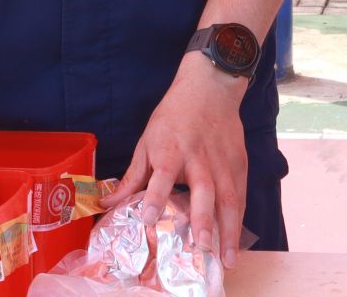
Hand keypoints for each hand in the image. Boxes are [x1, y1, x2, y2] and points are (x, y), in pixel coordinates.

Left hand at [104, 55, 250, 265]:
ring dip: (228, 228)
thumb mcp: (147, 141)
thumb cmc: (173, 116)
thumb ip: (132, 176)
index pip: (161, 175)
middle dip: (203, 220)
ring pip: (228, 197)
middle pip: (203, 190)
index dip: (155, 196)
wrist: (210, 87)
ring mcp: (222, 161)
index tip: (149, 218)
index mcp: (170, 150)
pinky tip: (236, 238)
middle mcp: (198, 158)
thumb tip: (106, 204)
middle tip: (201, 248)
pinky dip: (239, 217)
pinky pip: (240, 193)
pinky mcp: (239, 162)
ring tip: (226, 258)